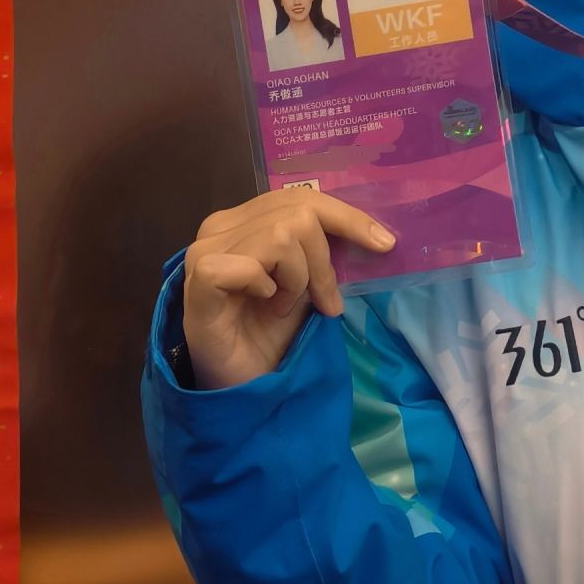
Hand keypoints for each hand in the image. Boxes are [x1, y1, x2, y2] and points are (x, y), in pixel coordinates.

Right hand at [181, 190, 395, 391]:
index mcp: (243, 221)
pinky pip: (249, 265)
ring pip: (280, 235)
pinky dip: (267, 286)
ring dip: (296, 279)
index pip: (300, 198)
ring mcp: (204, 251)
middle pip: (297, 212)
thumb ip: (322, 252)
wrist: (242, 386)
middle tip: (322, 302)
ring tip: (282, 307)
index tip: (384, 243)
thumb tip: (374, 234)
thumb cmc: (269, 336)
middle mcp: (219, 228)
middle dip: (323, 261)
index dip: (346, 216)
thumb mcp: (307, 285)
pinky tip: (263, 306)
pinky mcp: (199, 279)